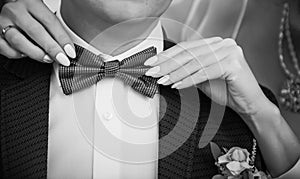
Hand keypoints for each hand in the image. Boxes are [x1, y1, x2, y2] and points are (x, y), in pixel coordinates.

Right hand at [0, 0, 74, 65]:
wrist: (10, 9)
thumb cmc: (29, 13)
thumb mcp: (43, 14)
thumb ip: (53, 29)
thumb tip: (68, 49)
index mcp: (31, 3)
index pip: (50, 22)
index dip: (62, 39)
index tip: (70, 52)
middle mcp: (15, 12)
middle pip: (36, 32)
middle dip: (52, 48)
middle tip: (62, 59)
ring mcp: (3, 23)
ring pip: (19, 42)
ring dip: (36, 53)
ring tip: (48, 59)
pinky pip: (7, 49)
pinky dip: (19, 55)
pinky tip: (28, 55)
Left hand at [144, 37, 268, 114]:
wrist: (250, 105)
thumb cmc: (228, 91)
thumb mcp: (203, 78)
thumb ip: (188, 71)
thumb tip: (165, 70)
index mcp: (216, 44)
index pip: (187, 47)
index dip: (167, 55)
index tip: (153, 62)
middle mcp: (223, 44)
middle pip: (189, 53)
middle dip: (167, 63)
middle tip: (152, 70)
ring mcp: (229, 52)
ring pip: (194, 62)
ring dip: (175, 72)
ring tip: (162, 79)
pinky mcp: (232, 64)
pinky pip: (204, 72)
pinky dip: (188, 79)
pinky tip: (176, 84)